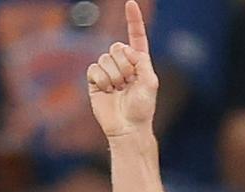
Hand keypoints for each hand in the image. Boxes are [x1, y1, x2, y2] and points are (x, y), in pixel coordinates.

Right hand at [86, 0, 157, 139]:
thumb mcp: (151, 83)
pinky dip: (102, 80)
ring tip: (119, 90)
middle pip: (116, 47)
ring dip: (114, 76)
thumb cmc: (143, 108)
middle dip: (123, 65)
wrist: (128, 127)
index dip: (133, 20)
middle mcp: (123, 64)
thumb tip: (127, 50)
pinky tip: (107, 92)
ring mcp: (108, 71)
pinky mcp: (95, 80)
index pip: (136, 36)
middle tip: (128, 82)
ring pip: (105, 59)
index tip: (131, 3)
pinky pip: (94, 69)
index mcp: (139, 62)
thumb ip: (142, 63)